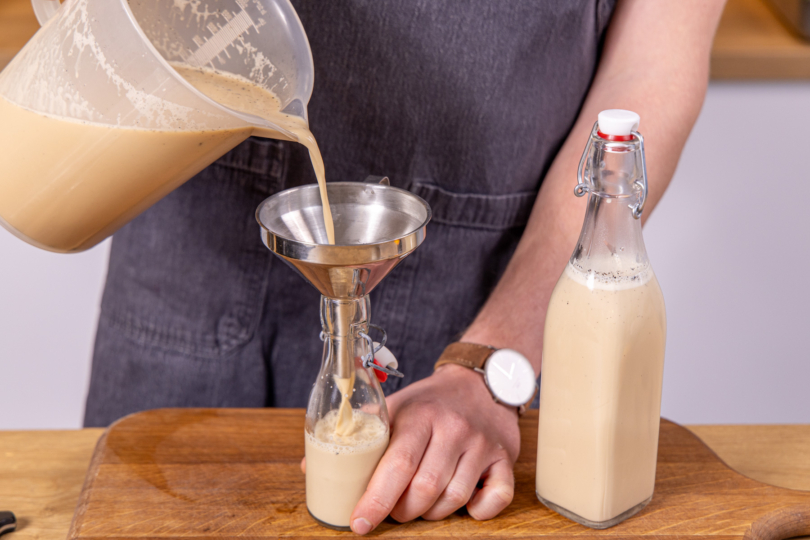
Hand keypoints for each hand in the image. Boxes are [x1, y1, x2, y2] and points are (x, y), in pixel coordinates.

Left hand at [349, 363, 520, 533]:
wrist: (481, 381)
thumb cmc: (431, 401)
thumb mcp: (396, 405)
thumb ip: (363, 433)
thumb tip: (313, 462)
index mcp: (420, 415)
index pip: (398, 464)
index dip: (376, 499)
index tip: (360, 522)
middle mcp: (453, 428)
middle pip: (425, 488)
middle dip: (403, 511)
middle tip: (395, 510)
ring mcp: (482, 443)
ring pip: (455, 497)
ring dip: (434, 513)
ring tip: (423, 504)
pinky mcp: (505, 457)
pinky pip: (497, 498)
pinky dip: (479, 511)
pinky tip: (465, 503)